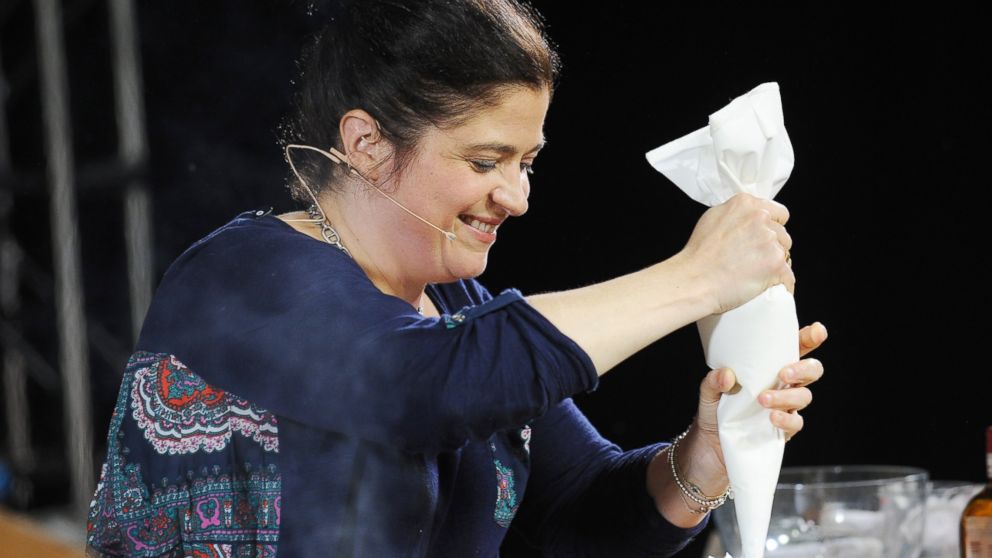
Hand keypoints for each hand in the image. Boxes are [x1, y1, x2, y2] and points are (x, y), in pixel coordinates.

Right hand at [680, 192, 795, 314]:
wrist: (694, 280)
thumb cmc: (697, 255)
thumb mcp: (712, 218)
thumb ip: (735, 214)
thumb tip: (747, 219)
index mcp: (746, 204)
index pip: (778, 213)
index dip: (771, 227)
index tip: (762, 239)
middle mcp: (761, 218)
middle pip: (782, 234)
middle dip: (772, 246)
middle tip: (753, 260)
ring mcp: (770, 241)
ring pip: (785, 254)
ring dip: (775, 264)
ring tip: (755, 274)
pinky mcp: (776, 263)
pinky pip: (788, 276)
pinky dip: (780, 283)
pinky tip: (767, 287)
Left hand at [692, 322, 827, 476]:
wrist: (710, 445)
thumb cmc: (714, 410)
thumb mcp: (708, 391)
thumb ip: (714, 380)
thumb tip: (727, 375)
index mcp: (768, 367)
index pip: (794, 348)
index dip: (809, 338)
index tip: (816, 331)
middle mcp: (782, 384)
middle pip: (811, 371)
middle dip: (804, 368)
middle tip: (784, 372)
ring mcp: (786, 407)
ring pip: (804, 396)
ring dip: (787, 396)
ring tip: (763, 399)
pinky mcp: (783, 429)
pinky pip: (796, 423)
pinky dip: (786, 419)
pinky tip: (772, 418)